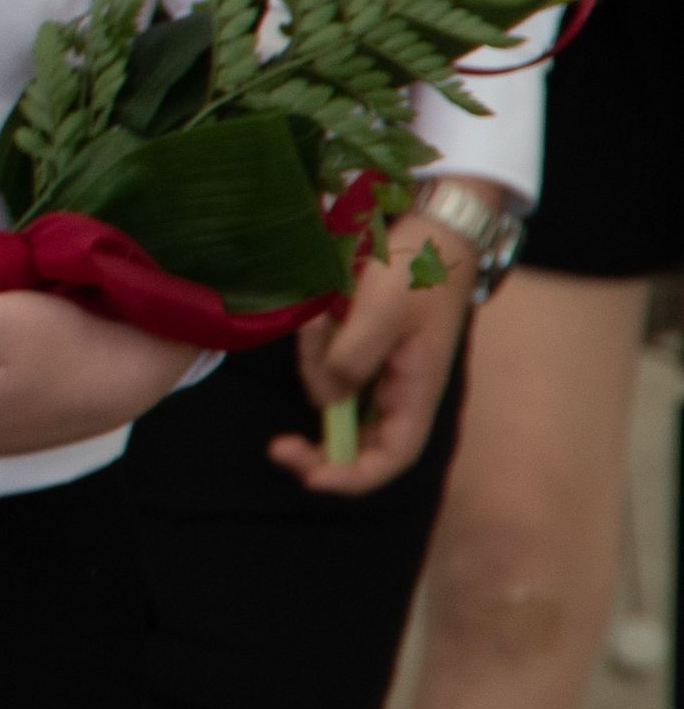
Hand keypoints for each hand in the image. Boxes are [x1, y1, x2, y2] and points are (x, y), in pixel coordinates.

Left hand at [270, 212, 477, 495]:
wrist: (430, 230)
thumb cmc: (414, 271)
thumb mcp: (379, 312)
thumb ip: (350, 359)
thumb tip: (323, 402)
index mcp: (416, 393)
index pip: (391, 458)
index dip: (353, 478)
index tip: (310, 478)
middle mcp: (398, 392)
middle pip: (356, 441)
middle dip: (318, 445)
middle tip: (278, 446)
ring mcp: (379, 372)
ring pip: (332, 394)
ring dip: (316, 363)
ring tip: (322, 315)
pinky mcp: (361, 348)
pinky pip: (330, 363)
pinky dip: (317, 346)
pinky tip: (321, 313)